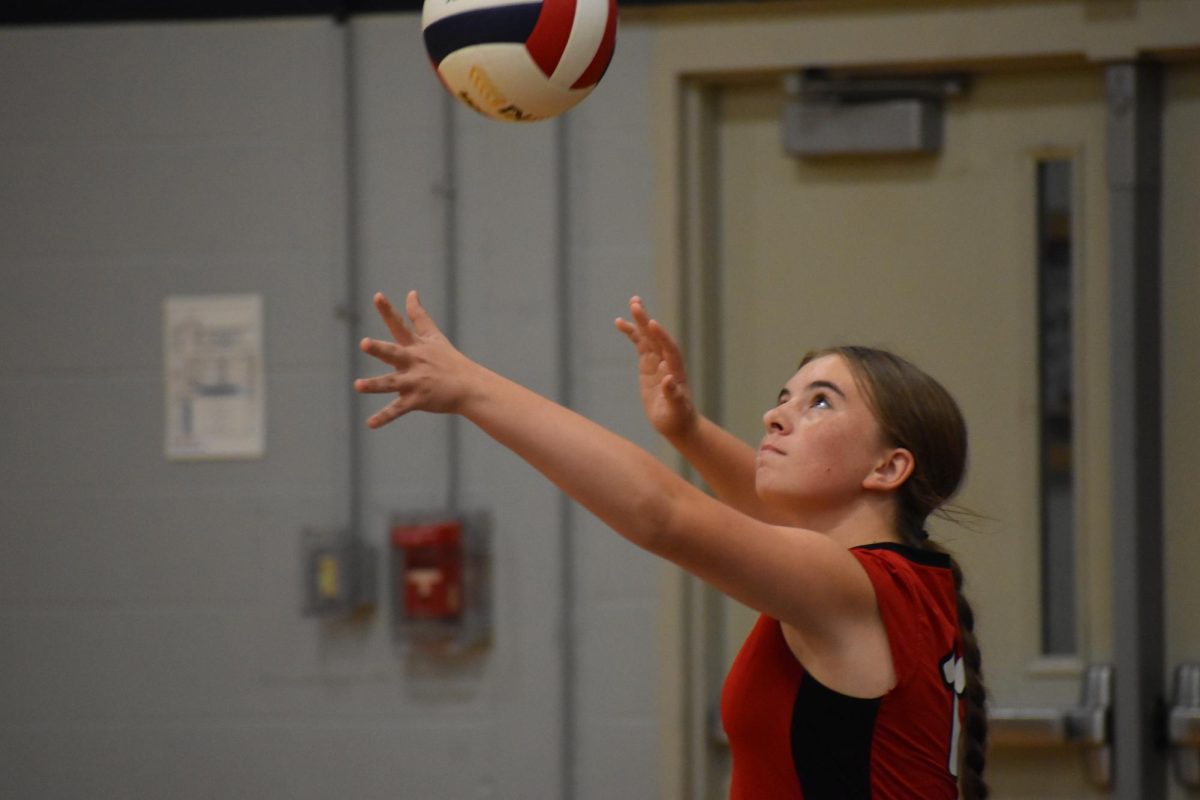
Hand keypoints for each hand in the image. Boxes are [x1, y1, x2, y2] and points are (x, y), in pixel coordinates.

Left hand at [354, 290, 477, 427]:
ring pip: (391, 383)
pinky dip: (384, 417)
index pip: (400, 325)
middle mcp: (413, 362)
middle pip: (394, 353)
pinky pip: (397, 410)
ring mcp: (415, 382)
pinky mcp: (417, 400)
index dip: (388, 311)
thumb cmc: (449, 360)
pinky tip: (370, 423)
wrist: (469, 387)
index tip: (377, 296)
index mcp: (415, 347)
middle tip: (364, 343)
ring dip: (374, 384)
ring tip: (358, 385)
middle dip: (379, 349)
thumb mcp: (433, 335)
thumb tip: (411, 292)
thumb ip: (418, 315)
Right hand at [614, 297, 696, 439]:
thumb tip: (669, 380)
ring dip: (640, 320)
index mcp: (676, 371)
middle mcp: (667, 361)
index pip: (670, 349)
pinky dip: (631, 333)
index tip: (653, 324)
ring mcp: (657, 361)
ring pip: (648, 337)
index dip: (662, 337)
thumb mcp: (676, 410)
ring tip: (633, 302)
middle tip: (636, 303)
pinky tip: (620, 322)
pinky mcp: (648, 364)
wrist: (676, 422)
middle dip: (647, 321)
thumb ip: (674, 396)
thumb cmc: (677, 418)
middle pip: (657, 337)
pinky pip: (639, 344)